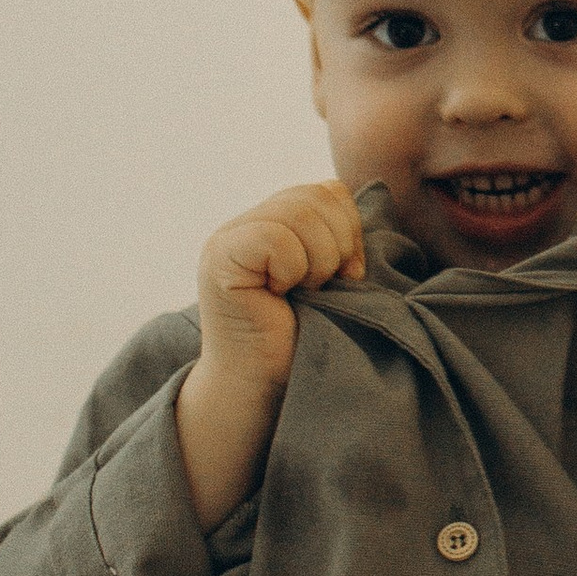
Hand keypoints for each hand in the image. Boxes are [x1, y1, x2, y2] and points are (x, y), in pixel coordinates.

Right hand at [196, 183, 367, 396]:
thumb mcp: (329, 274)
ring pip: (299, 213)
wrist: (264, 385)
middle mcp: (248, 222)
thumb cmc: (302, 337)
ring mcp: (229, 237)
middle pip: (316, 196)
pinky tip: (278, 295)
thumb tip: (357, 208)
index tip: (348, 275)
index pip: (329, 191)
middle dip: (338, 245)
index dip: (350, 229)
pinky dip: (292, 270)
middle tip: (325, 287)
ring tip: (302, 291)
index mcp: (276, 220)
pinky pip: (276, 238)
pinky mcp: (220, 257)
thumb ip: (334, 234)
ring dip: (318, 260)